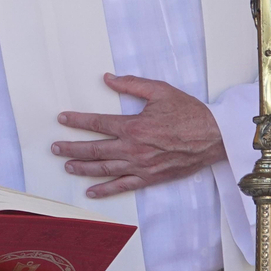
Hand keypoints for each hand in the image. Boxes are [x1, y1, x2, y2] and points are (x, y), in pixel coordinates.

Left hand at [53, 73, 226, 197]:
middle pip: (95, 150)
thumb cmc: (189, 112)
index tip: (61, 119)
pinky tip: (90, 191)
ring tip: (67, 166)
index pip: (98, 123)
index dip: (77, 121)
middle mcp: (133, 148)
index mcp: (134, 126)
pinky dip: (105, 190)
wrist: (216, 137)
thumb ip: (131, 84)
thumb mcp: (160, 91)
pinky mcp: (150, 178)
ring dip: (83, 168)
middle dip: (71, 148)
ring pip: (105, 169)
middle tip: (55, 148)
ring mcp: (141, 166)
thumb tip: (107, 78)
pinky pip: (123, 186)